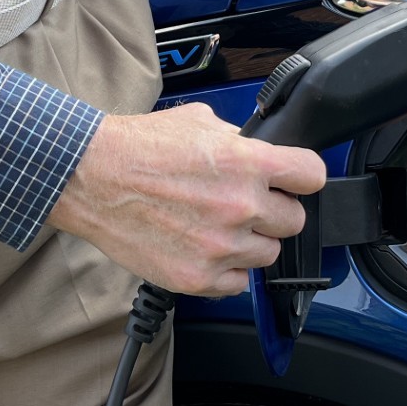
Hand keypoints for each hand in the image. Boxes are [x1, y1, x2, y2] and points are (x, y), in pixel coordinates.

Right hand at [46, 102, 326, 295]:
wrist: (93, 179)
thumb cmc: (140, 147)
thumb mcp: (201, 122)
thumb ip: (239, 140)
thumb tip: (260, 150)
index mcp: (248, 162)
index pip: (312, 175)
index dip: (304, 175)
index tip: (296, 179)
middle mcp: (240, 206)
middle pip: (294, 220)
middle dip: (276, 210)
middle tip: (249, 203)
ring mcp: (220, 247)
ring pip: (268, 254)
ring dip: (252, 241)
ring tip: (221, 226)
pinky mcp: (197, 278)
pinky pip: (238, 284)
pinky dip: (228, 270)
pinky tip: (207, 248)